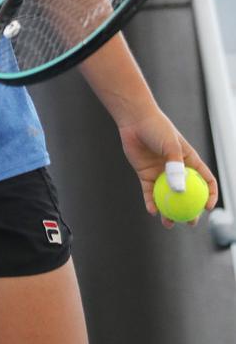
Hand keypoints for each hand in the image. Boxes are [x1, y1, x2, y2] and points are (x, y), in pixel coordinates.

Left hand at [118, 109, 218, 227]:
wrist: (134, 120)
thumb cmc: (156, 129)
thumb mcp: (171, 146)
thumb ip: (175, 168)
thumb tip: (180, 191)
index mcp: (189, 161)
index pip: (205, 181)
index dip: (210, 195)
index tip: (207, 208)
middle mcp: (176, 169)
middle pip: (187, 194)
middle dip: (189, 211)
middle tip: (189, 222)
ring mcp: (161, 173)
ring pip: (167, 197)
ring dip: (168, 212)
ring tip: (168, 223)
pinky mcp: (146, 175)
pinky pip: (150, 193)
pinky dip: (151, 203)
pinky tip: (152, 210)